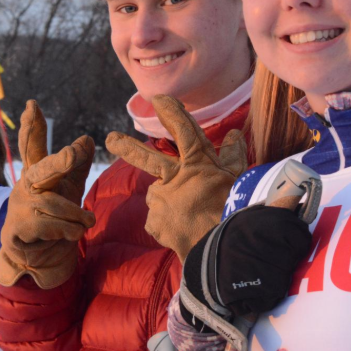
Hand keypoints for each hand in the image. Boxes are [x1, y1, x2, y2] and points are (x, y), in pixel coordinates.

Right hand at [0, 100, 95, 288]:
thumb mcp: (69, 188)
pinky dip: (68, 230)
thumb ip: (77, 166)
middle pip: (42, 170)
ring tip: (87, 222)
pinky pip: (50, 224)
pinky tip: (73, 233)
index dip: (32, 125)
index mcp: (37, 172)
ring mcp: (19, 206)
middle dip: (58, 163)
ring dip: (76, 215)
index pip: (33, 144)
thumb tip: (89, 139)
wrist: (39, 257)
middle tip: (72, 154)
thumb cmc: (53, 217)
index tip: (32, 104)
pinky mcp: (17, 228)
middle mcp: (26, 185)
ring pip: (54, 203)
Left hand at [105, 94, 246, 261]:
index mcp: (198, 164)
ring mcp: (163, 200)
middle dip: (127, 147)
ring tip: (187, 215)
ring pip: (157, 194)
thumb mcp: (239, 181)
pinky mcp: (155, 222)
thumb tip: (235, 134)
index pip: (183, 130)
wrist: (226, 251)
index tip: (159, 98)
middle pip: (148, 157)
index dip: (172, 112)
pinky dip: (168, 223)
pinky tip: (183, 231)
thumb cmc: (236, 211)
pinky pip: (158, 220)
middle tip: (110, 139)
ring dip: (166, 200)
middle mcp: (176, 178)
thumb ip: (234, 156)